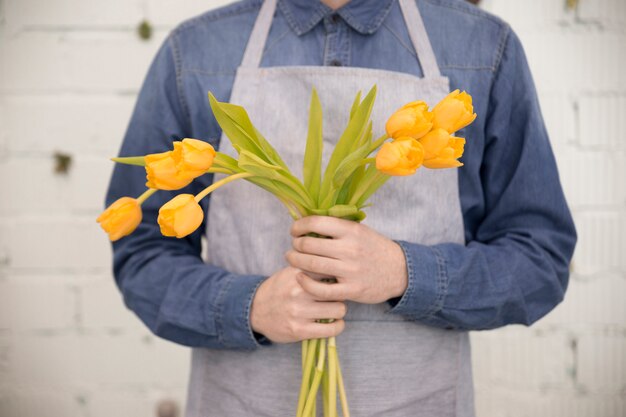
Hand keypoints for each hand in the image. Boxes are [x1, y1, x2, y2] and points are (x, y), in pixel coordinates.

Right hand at [250, 266, 346, 343]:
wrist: (254, 310)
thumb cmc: (279, 289)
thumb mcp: (291, 271)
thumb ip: (310, 265)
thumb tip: (336, 259)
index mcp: (298, 272)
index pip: (330, 268)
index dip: (338, 274)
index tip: (339, 279)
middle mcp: (298, 290)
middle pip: (338, 289)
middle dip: (341, 293)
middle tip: (336, 296)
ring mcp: (299, 311)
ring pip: (338, 309)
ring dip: (339, 311)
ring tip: (334, 310)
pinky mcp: (299, 330)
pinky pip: (331, 329)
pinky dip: (337, 327)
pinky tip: (335, 323)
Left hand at [286, 216, 407, 303]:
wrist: (400, 271)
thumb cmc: (374, 248)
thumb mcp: (360, 230)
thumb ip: (337, 226)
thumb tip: (307, 220)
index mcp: (351, 230)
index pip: (316, 222)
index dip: (299, 225)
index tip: (294, 230)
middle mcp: (350, 249)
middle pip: (309, 244)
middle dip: (296, 244)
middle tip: (294, 246)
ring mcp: (350, 270)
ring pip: (311, 265)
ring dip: (295, 261)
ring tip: (292, 258)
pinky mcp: (351, 289)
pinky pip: (321, 289)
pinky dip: (306, 283)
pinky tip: (300, 278)